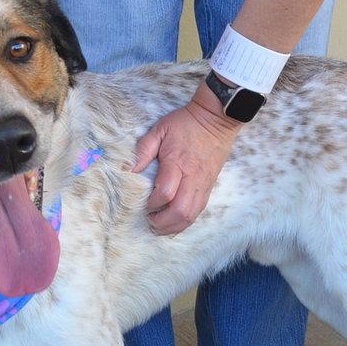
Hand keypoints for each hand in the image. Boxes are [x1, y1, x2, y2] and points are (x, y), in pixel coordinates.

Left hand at [131, 83, 242, 234]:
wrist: (215, 119)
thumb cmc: (186, 123)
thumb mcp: (160, 129)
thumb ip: (143, 150)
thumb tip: (130, 170)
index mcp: (178, 163)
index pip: (165, 193)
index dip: (153, 204)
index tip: (144, 202)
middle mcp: (192, 178)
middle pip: (180, 211)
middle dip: (163, 222)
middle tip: (150, 221)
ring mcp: (203, 184)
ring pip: (191, 215)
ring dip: (175, 226)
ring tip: (161, 226)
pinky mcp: (209, 186)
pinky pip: (199, 210)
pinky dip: (186, 220)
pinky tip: (175, 221)